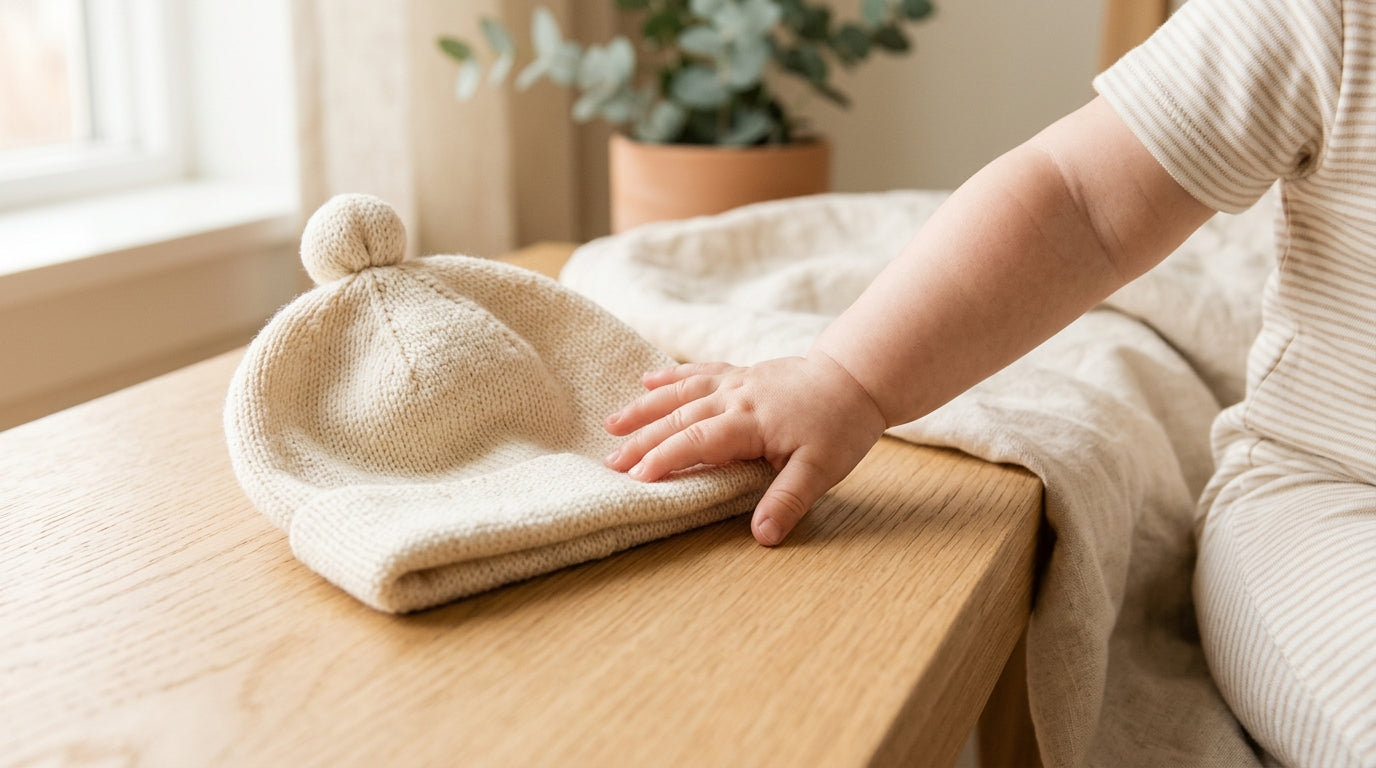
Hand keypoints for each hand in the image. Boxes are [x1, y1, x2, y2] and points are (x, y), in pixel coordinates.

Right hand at [603, 352, 886, 545]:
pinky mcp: (742, 374)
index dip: (664, 459)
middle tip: (610, 463)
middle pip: (679, 418)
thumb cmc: (841, 426)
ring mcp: (737, 382)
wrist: (857, 378)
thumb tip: (763, 536)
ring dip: (645, 407)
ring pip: (681, 392)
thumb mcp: (822, 469)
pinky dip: (672, 377)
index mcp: (750, 421)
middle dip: (642, 440)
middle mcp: (736, 397)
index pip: (697, 442)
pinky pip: (699, 373)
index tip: (636, 479)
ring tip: (612, 423)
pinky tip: (647, 380)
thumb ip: (788, 500)